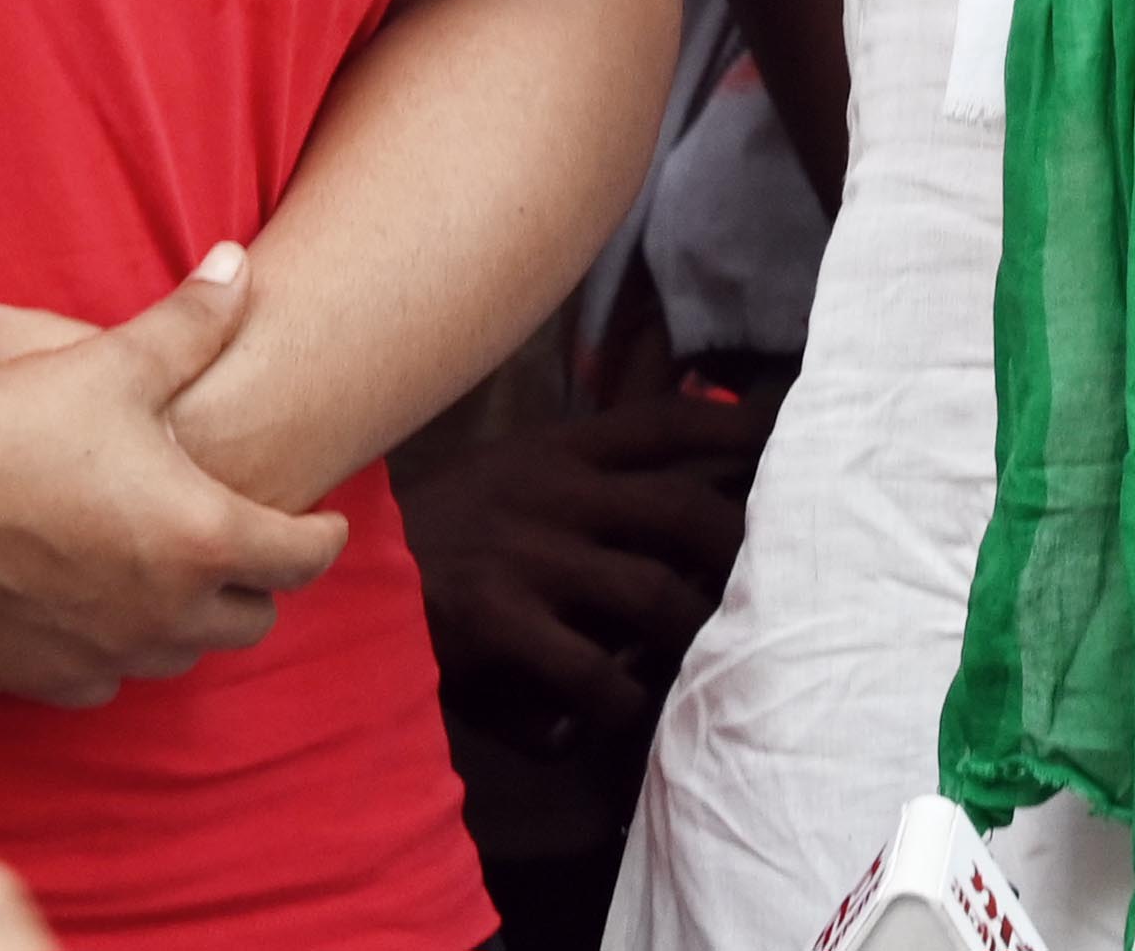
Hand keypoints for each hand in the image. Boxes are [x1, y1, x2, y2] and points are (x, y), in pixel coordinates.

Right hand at [406, 376, 765, 729]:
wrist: (346, 578)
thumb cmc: (447, 532)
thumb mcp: (514, 474)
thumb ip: (588, 470)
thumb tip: (685, 443)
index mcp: (559, 452)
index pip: (662, 423)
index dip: (731, 423)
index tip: (788, 428)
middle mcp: (553, 493)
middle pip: (682, 508)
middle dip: (741, 548)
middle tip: (780, 581)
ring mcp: (527, 555)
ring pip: (652, 592)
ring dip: (694, 632)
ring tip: (714, 660)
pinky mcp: (497, 618)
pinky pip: (589, 669)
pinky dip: (620, 699)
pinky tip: (623, 711)